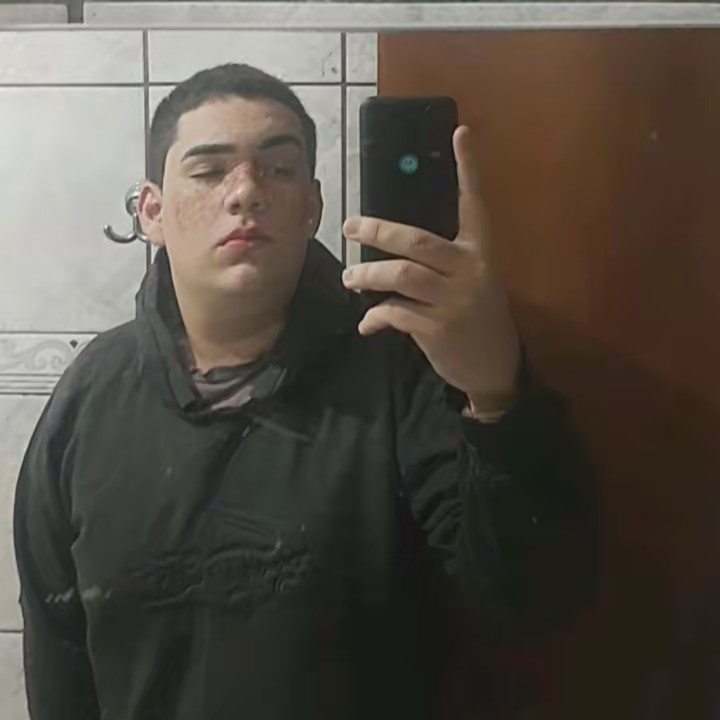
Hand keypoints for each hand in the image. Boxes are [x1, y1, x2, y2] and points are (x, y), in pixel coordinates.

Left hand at [342, 126, 520, 414]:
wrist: (495, 366)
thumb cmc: (478, 317)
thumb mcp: (471, 282)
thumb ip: (441, 263)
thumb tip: (392, 248)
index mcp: (480, 253)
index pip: (474, 203)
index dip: (468, 169)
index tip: (460, 131)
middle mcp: (470, 271)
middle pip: (417, 242)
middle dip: (378, 231)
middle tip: (350, 226)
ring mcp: (455, 301)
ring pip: (401, 276)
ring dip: (368, 276)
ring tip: (351, 279)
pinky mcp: (438, 329)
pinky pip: (396, 314)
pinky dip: (375, 317)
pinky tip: (368, 323)